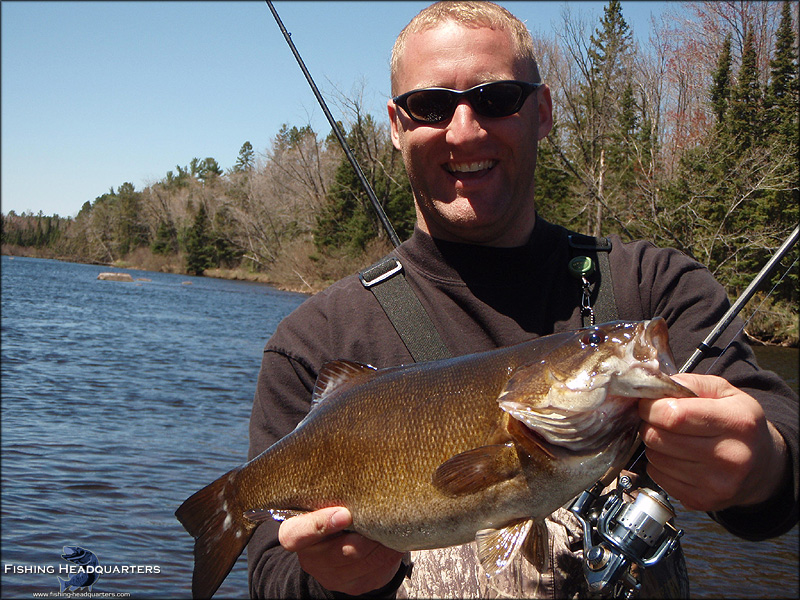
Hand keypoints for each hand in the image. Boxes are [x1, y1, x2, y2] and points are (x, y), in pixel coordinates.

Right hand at [278, 507, 405, 594]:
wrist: (341, 548)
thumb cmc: (333, 515)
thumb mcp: (323, 504)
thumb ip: (331, 496)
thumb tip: (358, 476)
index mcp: (295, 534)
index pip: (297, 534)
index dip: (320, 524)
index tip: (344, 514)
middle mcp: (311, 560)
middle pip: (343, 550)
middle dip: (367, 533)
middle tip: (383, 513)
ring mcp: (333, 577)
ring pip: (366, 559)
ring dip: (382, 541)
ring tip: (392, 523)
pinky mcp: (355, 586)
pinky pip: (379, 568)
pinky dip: (390, 552)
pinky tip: (393, 539)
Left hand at [639, 373, 787, 511]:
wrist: (763, 466)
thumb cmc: (739, 424)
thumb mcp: (724, 392)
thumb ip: (690, 383)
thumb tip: (654, 385)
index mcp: (737, 422)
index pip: (674, 416)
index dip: (651, 407)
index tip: (649, 403)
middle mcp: (730, 456)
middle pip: (658, 437)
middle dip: (649, 424)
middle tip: (658, 420)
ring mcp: (716, 483)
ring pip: (655, 458)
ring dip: (654, 445)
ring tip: (672, 439)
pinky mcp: (702, 500)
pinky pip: (658, 477)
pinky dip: (659, 465)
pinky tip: (676, 458)